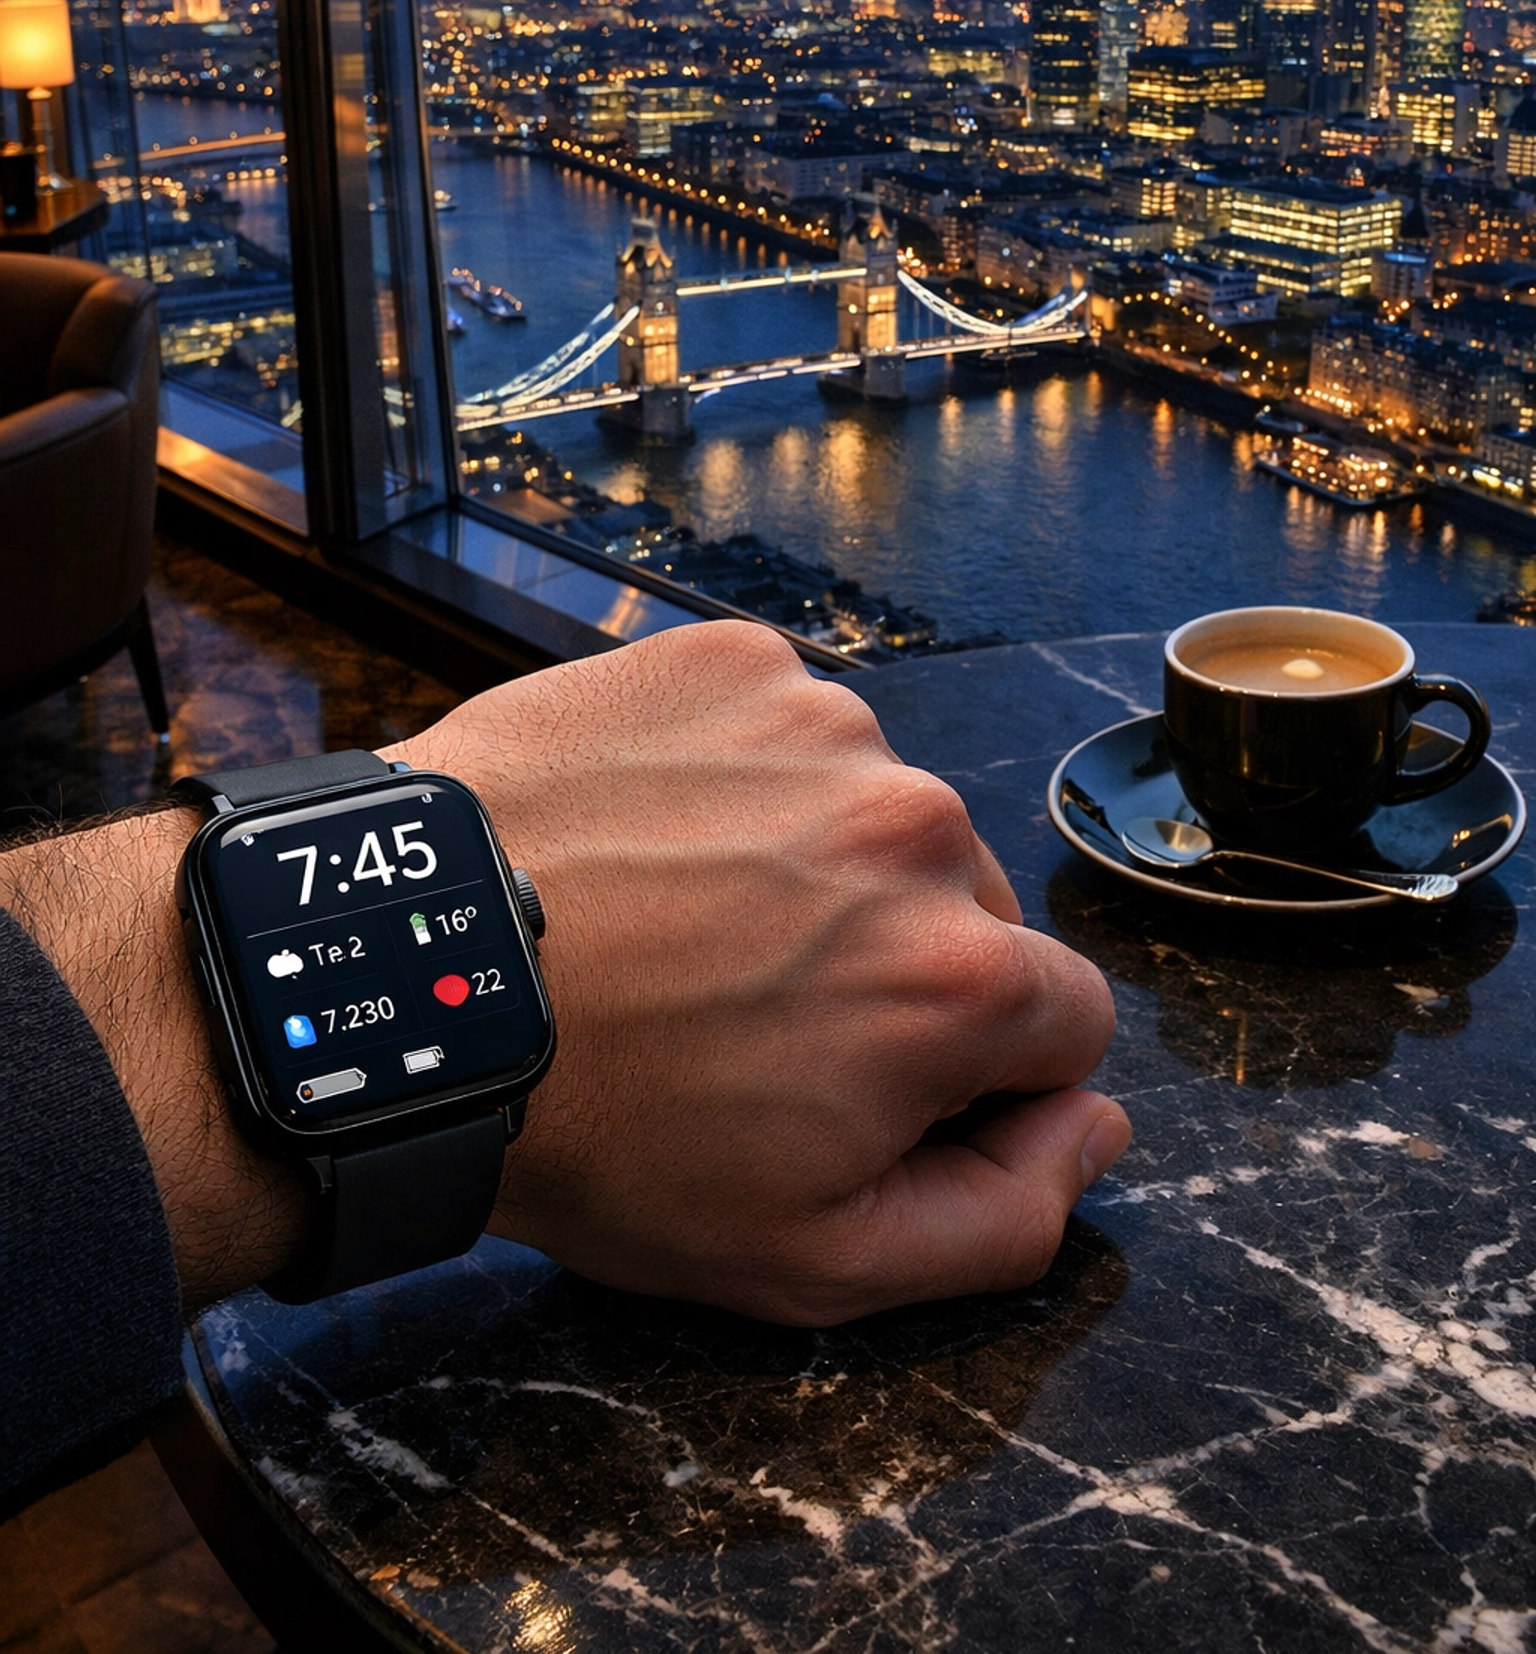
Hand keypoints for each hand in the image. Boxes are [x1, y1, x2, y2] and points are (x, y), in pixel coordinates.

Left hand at [390, 621, 1127, 1324]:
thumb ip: (1001, 1219)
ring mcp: (822, 727)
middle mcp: (917, 825)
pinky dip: (738, 778)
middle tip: (749, 1011)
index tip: (869, 1083)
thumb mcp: (811, 1261)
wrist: (407, 977)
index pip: (1065, 1019)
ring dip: (813, 863)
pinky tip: (650, 837)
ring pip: (874, 812)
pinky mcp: (732, 664)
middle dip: (894, 963)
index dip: (978, 1073)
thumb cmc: (598, 1130)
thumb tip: (1095, 1125)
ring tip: (681, 921)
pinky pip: (785, 730)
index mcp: (961, 978)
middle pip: (968, 909)